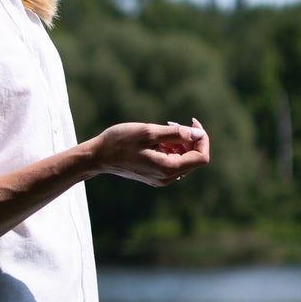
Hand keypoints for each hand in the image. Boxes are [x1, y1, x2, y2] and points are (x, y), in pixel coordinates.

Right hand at [89, 118, 209, 185]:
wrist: (98, 157)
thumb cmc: (120, 142)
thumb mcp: (149, 132)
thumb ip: (176, 133)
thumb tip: (198, 134)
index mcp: (168, 168)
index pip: (201, 157)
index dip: (202, 139)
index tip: (191, 123)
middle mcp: (167, 178)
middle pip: (193, 158)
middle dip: (189, 139)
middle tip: (171, 123)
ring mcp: (161, 178)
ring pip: (183, 159)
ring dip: (178, 142)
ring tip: (161, 129)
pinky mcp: (155, 175)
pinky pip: (172, 162)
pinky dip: (170, 148)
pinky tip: (156, 139)